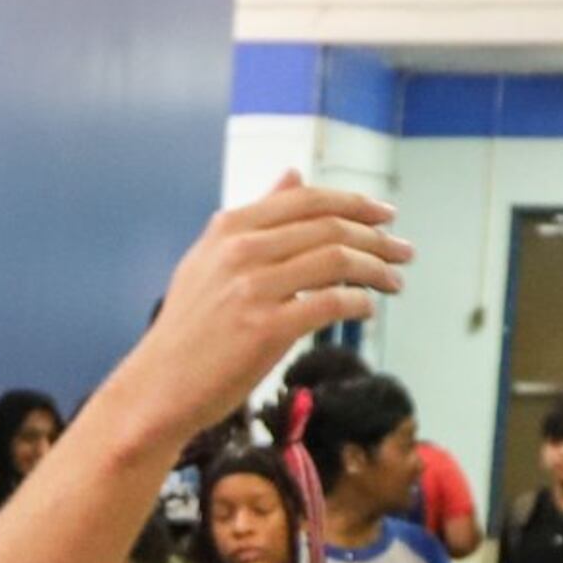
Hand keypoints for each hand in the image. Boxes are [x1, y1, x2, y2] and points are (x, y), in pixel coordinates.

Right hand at [93, 177, 409, 449]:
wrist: (158, 388)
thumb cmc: (188, 330)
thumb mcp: (211, 261)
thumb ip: (256, 215)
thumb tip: (293, 174)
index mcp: (229, 228)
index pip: (307, 200)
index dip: (355, 203)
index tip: (386, 216)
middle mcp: (241, 251)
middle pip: (329, 228)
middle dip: (377, 238)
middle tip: (404, 251)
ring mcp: (253, 289)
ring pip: (336, 261)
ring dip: (376, 269)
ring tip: (395, 281)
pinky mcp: (266, 329)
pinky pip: (330, 304)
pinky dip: (358, 302)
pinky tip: (367, 308)